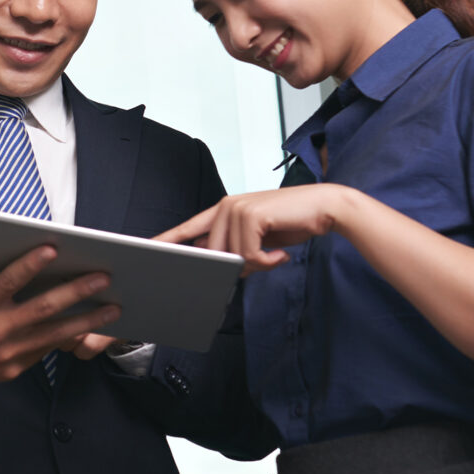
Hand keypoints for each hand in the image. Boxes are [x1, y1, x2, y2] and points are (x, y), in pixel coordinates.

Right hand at [0, 216, 120, 414]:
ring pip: (54, 334)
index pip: (8, 282)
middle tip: (104, 276)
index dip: (31, 264)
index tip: (54, 247)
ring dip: (86, 321)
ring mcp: (6, 354)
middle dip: (76, 291)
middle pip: (43, 308)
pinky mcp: (12, 369)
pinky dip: (68, 339)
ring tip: (114, 307)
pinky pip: (45, 350)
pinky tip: (89, 327)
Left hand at [157, 185, 354, 275]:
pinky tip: (281, 255)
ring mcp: (236, 208)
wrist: (325, 208)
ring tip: (275, 254)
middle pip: (213, 254)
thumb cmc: (293, 222)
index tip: (148, 248)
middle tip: (265, 260)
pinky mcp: (251, 215)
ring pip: (232, 257)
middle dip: (239, 267)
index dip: (168, 239)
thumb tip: (218, 264)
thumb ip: (235, 248)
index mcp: (223, 210)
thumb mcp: (258, 239)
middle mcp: (226, 206)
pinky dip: (267, 262)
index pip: (189, 227)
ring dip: (257, 265)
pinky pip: (248, 255)